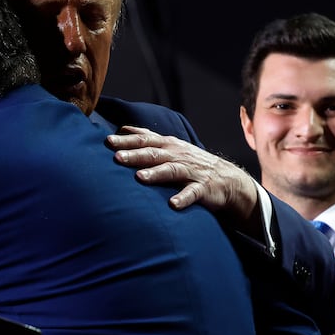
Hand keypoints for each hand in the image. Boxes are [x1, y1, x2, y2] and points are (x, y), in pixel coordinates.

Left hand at [106, 125, 257, 221]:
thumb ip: (148, 139)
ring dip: (155, 174)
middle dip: (135, 155)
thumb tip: (122, 130)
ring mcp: (191, 171)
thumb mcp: (171, 147)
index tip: (107, 141)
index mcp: (168, 145)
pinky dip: (182, 199)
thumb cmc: (190, 163)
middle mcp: (177, 155)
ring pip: (171, 171)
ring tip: (140, 177)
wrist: (227, 179)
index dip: (127, 140)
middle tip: (117, 158)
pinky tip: (172, 204)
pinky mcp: (203, 188)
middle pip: (153, 153)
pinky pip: (192, 193)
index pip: (145, 139)